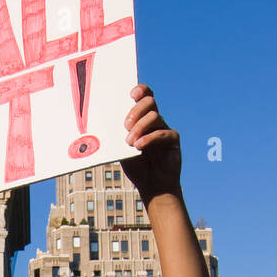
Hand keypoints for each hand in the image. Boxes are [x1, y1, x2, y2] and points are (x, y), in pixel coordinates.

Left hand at [120, 85, 181, 203]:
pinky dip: (149, 138)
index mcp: (142, 119)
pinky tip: (139, 145)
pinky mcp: (173, 139)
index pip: (144, 97)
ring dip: (139, 127)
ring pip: (154, 116)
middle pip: (150, 102)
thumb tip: (104, 123)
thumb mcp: (122, 149)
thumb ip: (118, 135)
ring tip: (130, 142)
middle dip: (135, 111)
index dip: (141, 90)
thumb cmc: (136, 166)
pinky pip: (162, 132)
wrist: (152, 185)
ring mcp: (165, 128)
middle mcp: (155, 120)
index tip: (131, 94)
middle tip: (125, 126)